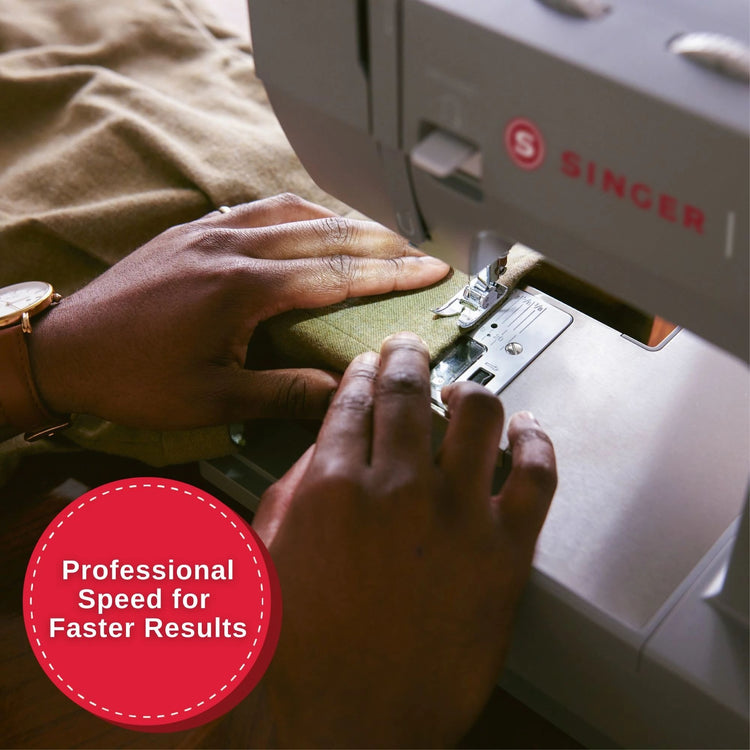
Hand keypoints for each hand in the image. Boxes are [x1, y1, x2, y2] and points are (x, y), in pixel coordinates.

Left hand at [28, 194, 448, 428]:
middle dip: (382, 241)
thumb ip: (283, 393)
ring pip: (294, 211)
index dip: (391, 273)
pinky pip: (258, 209)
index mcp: (241, 288)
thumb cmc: (131, 377)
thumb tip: (339, 394)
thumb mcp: (213, 399)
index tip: (429, 270)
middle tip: (420, 249)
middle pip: (326, 233)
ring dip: (343, 221)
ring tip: (378, 236)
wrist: (67, 350)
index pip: (337, 273)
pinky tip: (310, 225)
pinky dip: (297, 213)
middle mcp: (229, 248)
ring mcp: (209, 234)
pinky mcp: (193, 232)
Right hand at [252, 333, 556, 747]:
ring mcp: (457, 516)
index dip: (362, 375)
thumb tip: (323, 452)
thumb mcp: (269, 560)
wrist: (351, 726)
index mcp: (333, 487)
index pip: (354, 403)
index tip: (368, 368)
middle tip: (410, 351)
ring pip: (477, 414)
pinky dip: (536, 441)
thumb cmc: (304, 659)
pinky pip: (536, 474)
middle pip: (408, 391)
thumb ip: (293, 494)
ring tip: (465, 388)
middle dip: (406, 359)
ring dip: (469, 389)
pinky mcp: (506, 552)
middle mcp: (397, 488)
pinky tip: (527, 429)